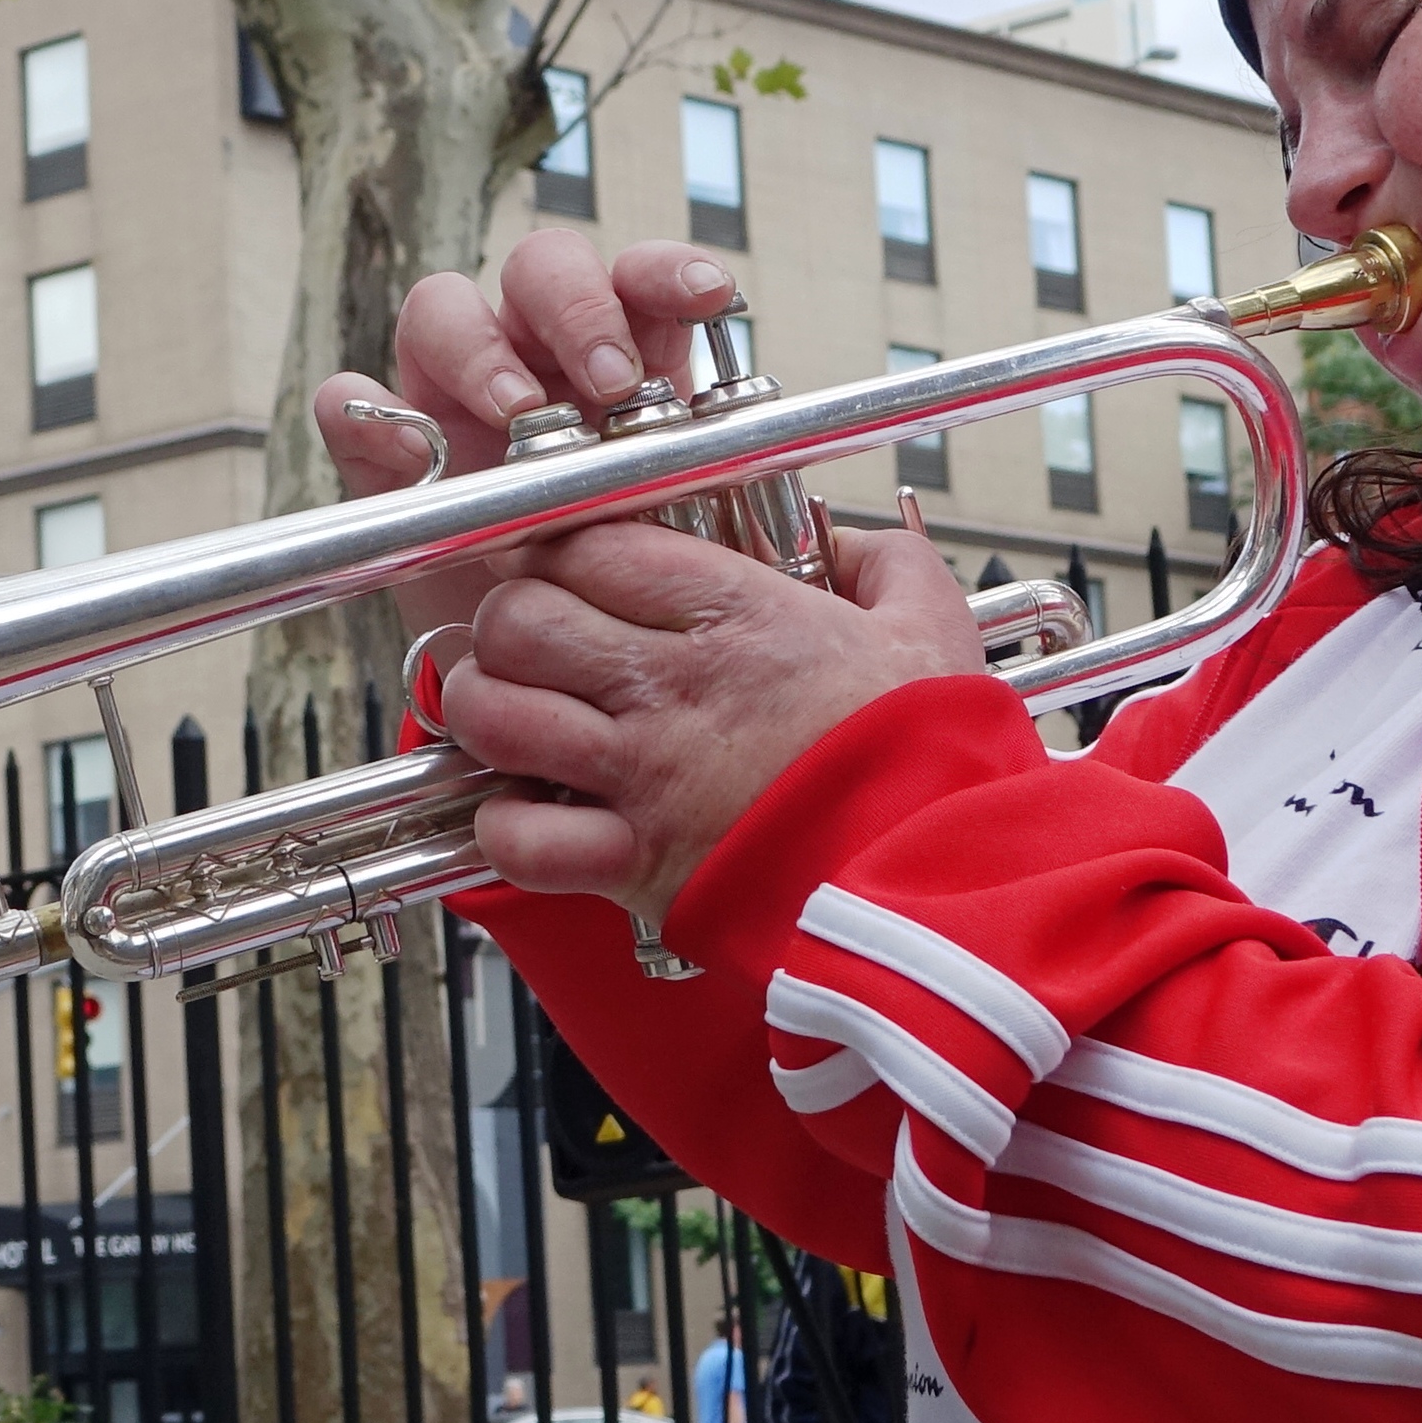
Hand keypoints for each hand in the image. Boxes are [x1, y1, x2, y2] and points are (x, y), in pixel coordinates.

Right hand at [309, 230, 746, 641]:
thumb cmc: (617, 573)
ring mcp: (452, 389)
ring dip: (480, 348)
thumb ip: (698, 479)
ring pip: (442, 307)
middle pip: (540, 268)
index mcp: (620, 354)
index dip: (666, 271)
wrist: (547, 662)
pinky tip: (408, 450)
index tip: (705, 299)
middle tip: (609, 382)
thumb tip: (725, 445)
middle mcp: (534, 352)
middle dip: (578, 308)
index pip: (638, 276)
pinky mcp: (384, 447)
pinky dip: (367, 411)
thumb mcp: (675, 527)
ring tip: (514, 413)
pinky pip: (350, 401)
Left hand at [438, 513, 989, 931]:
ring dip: (487, 711)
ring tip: (511, 714)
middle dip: (509, 623)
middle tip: (530, 639)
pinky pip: (515, 837)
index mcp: (735, 616)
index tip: (560, 563)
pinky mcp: (633, 863)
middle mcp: (670, 686)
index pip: (590, 546)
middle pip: (519, 621)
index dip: (557, 548)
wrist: (934, 879)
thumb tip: (850, 544)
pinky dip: (503, 826)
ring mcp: (642, 774)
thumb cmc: (930, 761)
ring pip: (494, 714)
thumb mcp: (931, 627)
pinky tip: (530, 813)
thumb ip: (884, 565)